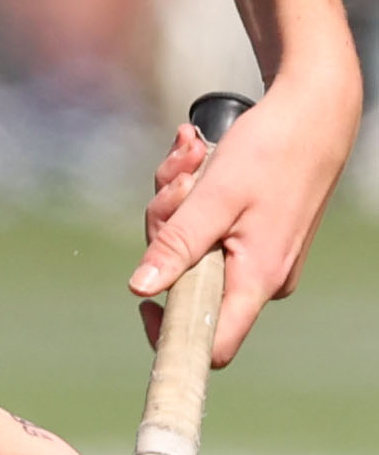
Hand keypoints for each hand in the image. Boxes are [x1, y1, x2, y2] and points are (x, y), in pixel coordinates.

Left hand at [134, 75, 362, 363]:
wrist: (314, 112)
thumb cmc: (270, 152)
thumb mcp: (214, 199)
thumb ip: (178, 246)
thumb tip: (140, 289)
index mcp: (256, 279)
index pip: (213, 343)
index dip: (173, 334)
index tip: (144, 304)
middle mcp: (260, 275)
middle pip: (185, 278)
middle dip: (167, 227)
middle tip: (179, 183)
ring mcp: (257, 254)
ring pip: (188, 243)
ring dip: (177, 199)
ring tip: (193, 155)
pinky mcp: (252, 232)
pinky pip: (203, 223)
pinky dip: (192, 192)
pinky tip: (198, 153)